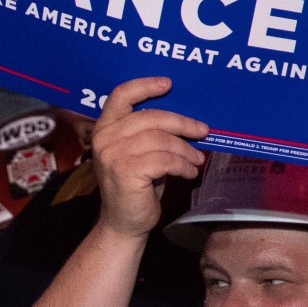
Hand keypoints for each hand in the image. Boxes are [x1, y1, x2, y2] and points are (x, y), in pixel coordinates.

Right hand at [87, 77, 206, 242]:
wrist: (124, 222)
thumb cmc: (137, 185)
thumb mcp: (139, 152)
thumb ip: (150, 132)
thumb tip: (187, 118)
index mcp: (105, 128)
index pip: (120, 95)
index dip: (145, 85)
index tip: (169, 84)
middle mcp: (105, 139)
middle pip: (151, 117)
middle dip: (182, 124)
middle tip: (203, 131)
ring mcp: (113, 155)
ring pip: (162, 140)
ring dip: (186, 150)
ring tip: (196, 160)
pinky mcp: (126, 171)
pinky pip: (165, 160)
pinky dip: (182, 165)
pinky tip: (188, 173)